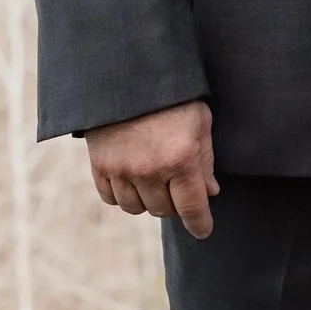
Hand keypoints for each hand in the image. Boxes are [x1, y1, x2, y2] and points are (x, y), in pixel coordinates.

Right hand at [86, 99, 217, 238]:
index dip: (200, 223)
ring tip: (156, 182)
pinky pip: (111, 198)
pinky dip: (123, 195)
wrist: (129, 78)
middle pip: (163, 210)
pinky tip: (133, 181)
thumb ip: (205, 160)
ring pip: (136, 208)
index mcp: (180, 159)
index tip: (203, 231)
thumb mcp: (200, 122)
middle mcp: (149, 170)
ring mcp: (121, 170)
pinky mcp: (99, 166)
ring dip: (149, 201)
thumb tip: (210, 192)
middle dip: (175, 205)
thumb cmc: (173, 98)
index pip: (192, 206)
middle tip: (179, 189)